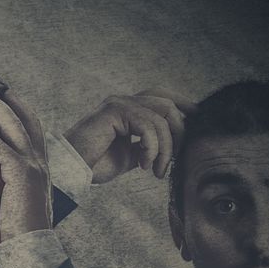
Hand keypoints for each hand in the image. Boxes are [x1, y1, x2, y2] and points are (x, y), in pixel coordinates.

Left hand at [0, 86, 51, 239]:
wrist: (33, 249)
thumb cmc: (21, 232)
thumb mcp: (17, 202)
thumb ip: (10, 185)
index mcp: (40, 167)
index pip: (31, 127)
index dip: (17, 108)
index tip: (2, 92)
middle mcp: (40, 162)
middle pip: (24, 119)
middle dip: (4, 99)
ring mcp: (34, 167)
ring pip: (13, 125)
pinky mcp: (21, 176)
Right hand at [62, 89, 198, 183]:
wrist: (70, 171)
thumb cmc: (95, 165)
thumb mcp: (131, 155)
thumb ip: (148, 145)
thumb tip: (174, 146)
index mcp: (127, 109)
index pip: (161, 96)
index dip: (183, 104)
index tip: (198, 119)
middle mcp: (123, 101)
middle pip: (167, 104)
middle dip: (178, 133)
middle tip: (171, 162)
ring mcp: (118, 103)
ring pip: (161, 117)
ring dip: (165, 148)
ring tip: (156, 170)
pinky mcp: (114, 111)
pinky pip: (147, 126)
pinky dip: (151, 149)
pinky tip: (142, 165)